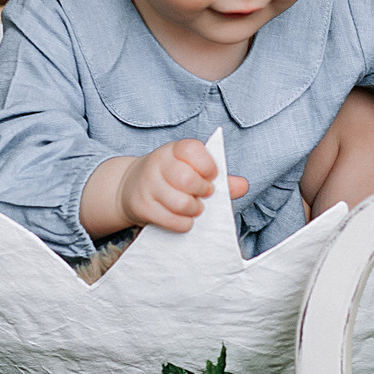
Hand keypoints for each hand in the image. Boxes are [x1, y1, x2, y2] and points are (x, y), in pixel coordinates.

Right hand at [85, 140, 250, 237]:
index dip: (207, 166)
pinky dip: (184, 224)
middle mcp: (158, 163)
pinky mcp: (141, 206)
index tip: (211, 176)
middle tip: (205, 195)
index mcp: (174, 149)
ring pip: (179, 202)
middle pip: (186, 179)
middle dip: (202, 191)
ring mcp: (147, 185)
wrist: (130, 188)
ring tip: (195, 208)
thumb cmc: (171, 179)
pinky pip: (170, 220)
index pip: (192, 150)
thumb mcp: (192, 170)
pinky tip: (185, 220)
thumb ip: (220, 179)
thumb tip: (243, 186)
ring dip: (194, 210)